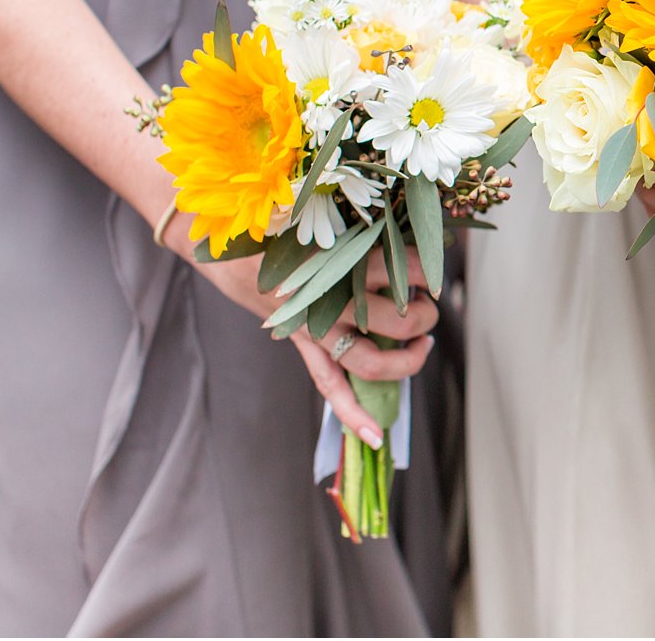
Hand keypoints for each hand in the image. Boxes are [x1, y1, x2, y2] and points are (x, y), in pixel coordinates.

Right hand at [177, 217, 438, 443]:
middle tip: (427, 306)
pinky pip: (330, 384)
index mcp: (345, 259)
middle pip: (400, 319)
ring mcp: (316, 327)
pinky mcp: (301, 342)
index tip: (435, 269)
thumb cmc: (278, 224)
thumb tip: (410, 235)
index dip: (429, 272)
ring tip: (420, 347)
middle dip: (424, 317)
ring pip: (373, 361)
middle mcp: (333, 298)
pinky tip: (375, 435)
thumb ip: (364, 232)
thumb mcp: (325, 218)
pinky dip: (353, 412)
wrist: (220, 242)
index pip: (407, 269)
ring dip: (406, 362)